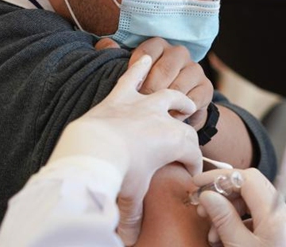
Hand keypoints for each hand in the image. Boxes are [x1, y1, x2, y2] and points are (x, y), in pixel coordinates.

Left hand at [48, 55, 202, 245]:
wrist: (91, 150)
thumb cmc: (117, 174)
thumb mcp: (130, 198)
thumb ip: (133, 217)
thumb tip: (129, 240)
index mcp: (175, 141)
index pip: (193, 153)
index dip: (193, 166)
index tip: (188, 176)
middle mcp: (163, 118)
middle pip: (185, 120)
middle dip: (189, 127)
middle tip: (186, 136)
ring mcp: (142, 104)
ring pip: (167, 94)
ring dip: (176, 97)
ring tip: (181, 101)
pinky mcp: (121, 96)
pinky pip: (132, 76)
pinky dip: (139, 66)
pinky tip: (145, 57)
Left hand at [98, 37, 213, 129]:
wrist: (175, 110)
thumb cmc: (147, 90)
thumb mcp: (131, 74)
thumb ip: (115, 55)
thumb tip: (103, 44)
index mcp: (159, 46)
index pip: (148, 51)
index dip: (138, 70)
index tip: (132, 88)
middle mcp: (179, 53)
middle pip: (165, 68)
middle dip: (151, 91)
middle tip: (141, 108)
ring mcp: (195, 70)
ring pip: (179, 87)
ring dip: (166, 106)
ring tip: (155, 118)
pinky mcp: (206, 89)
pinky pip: (193, 101)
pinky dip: (181, 114)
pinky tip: (171, 120)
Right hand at [193, 169, 285, 246]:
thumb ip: (223, 219)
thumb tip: (208, 195)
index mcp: (277, 216)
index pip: (247, 178)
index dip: (219, 177)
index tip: (197, 183)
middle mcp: (285, 216)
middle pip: (251, 187)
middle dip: (223, 194)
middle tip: (201, 205)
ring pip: (253, 203)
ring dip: (229, 211)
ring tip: (212, 232)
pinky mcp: (282, 237)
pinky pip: (259, 218)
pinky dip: (240, 223)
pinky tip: (224, 239)